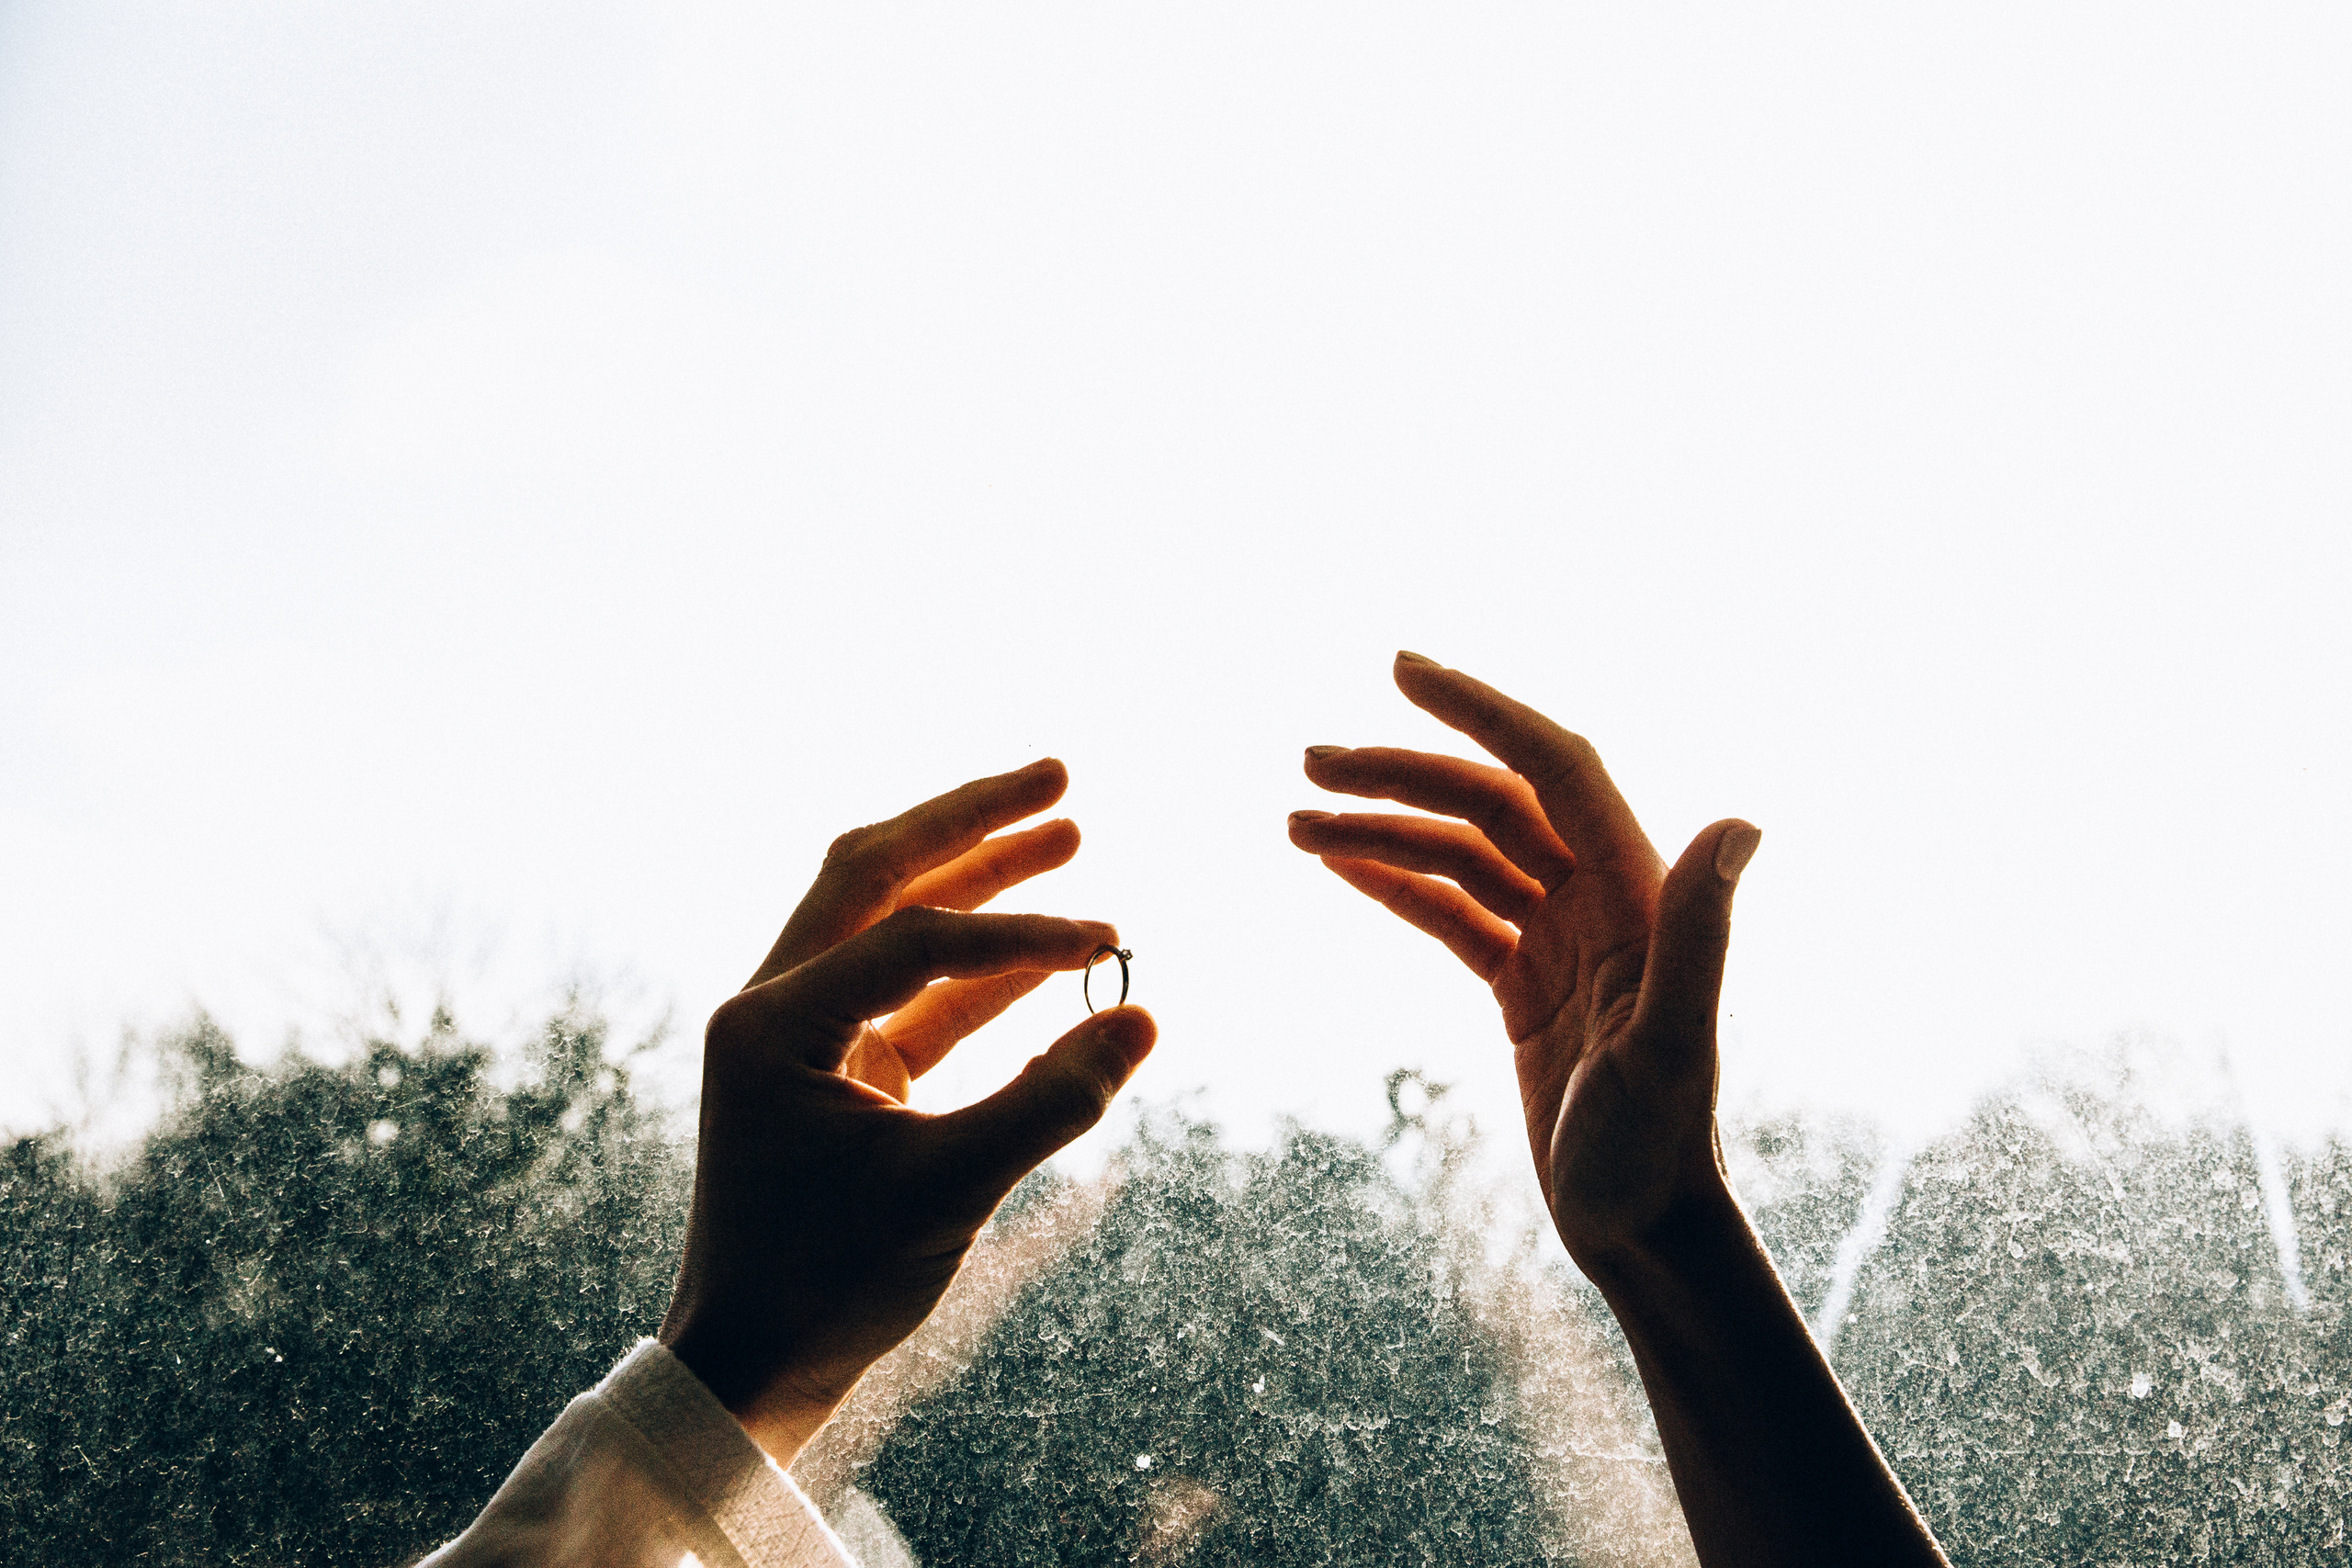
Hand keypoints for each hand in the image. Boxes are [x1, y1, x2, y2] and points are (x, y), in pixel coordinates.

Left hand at [659, 759, 1155, 1464]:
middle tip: (1061, 774)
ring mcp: (804, 1035)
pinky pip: (915, 991)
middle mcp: (775, 1006)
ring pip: (892, 919)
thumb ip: (1052, 1100)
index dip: (1020, 930)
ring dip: (977, 875)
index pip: (912, 937)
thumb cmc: (826, 1282)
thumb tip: (1145, 1016)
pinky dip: (982, 964)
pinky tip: (1056, 946)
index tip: (1111, 940)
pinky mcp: (838, 1072)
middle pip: (875, 871)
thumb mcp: (949, 1191)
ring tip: (1068, 829)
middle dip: (969, 821)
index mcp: (771, 1021)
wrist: (751, 1369)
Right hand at [1286, 654, 1757, 1264]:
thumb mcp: (1673, 1043)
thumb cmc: (1660, 1150)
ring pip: (1460, 853)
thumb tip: (1740, 823)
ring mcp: (1559, 940)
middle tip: (1308, 761)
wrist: (1642, 1233)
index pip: (1551, 766)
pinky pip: (1451, 913)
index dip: (1480, 709)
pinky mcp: (1525, 986)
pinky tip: (1337, 866)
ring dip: (1382, 827)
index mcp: (1636, 892)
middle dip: (1400, 771)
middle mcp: (1601, 899)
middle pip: (1489, 801)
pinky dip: (1394, 884)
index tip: (1399, 669)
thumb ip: (1698, 931)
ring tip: (1294, 820)